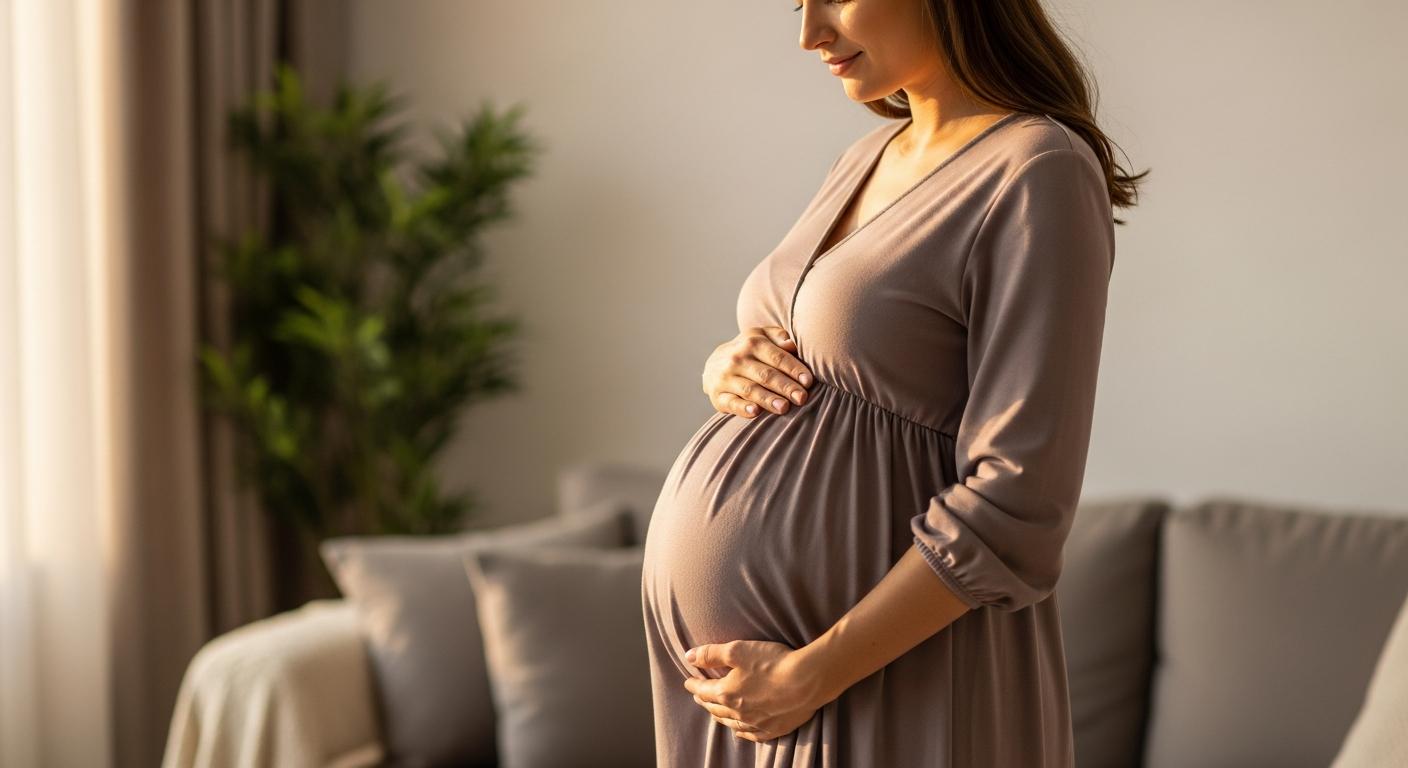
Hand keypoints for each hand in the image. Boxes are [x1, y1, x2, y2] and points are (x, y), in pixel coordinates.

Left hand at [682, 640, 827, 742]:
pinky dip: (741, 731)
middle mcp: (738, 712)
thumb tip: (689, 657)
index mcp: (726, 693)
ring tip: (715, 712)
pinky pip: (751, 734)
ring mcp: (756, 723)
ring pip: (731, 722)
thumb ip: (712, 654)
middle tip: (699, 696)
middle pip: (715, 708)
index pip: (704, 690)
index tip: (688, 682)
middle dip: (705, 701)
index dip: (694, 685)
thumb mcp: (738, 650)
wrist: (807, 681)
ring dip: (720, 716)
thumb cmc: (772, 662)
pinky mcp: (774, 729)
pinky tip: (739, 730)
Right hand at [702, 326, 813, 417]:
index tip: (808, 381)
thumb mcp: (762, 337)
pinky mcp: (717, 396)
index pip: (777, 357)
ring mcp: (725, 378)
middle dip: (785, 387)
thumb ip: (779, 337)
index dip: (794, 369)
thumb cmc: (749, 352)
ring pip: (750, 389)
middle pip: (766, 374)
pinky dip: (743, 408)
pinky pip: (731, 403)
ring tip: (784, 408)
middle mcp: (737, 359)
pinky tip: (756, 412)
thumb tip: (792, 344)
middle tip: (802, 398)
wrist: (714, 364)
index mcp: (752, 342)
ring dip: (768, 399)